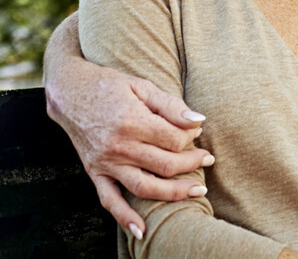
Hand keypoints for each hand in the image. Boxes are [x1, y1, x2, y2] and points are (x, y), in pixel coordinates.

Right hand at [43, 16, 210, 235]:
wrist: (69, 92)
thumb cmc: (110, 86)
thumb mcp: (142, 86)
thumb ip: (171, 105)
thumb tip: (198, 121)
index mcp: (132, 122)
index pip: (175, 140)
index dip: (192, 136)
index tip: (196, 131)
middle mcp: (119, 146)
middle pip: (166, 165)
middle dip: (192, 164)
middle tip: (207, 159)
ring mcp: (106, 163)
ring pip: (145, 187)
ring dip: (173, 192)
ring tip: (197, 190)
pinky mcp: (95, 173)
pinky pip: (109, 200)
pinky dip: (124, 218)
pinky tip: (141, 231)